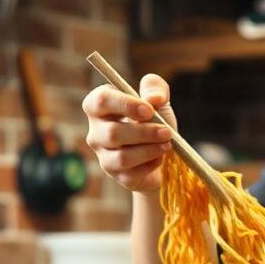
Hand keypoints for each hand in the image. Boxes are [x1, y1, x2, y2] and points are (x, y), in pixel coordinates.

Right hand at [83, 73, 174, 191]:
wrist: (164, 155)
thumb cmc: (155, 123)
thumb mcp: (159, 101)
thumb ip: (156, 88)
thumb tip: (154, 98)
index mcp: (100, 107)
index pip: (100, 100)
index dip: (125, 104)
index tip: (149, 110)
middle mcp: (96, 132)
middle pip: (112, 133)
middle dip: (145, 132)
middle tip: (167, 131)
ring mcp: (104, 156)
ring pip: (122, 157)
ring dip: (150, 150)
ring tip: (168, 144)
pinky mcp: (117, 175)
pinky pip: (132, 173)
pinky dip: (151, 165)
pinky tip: (159, 159)